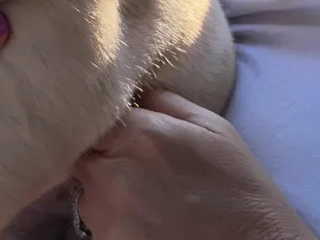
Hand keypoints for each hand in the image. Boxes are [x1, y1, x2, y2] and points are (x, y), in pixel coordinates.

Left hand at [75, 89, 316, 239]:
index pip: (87, 117)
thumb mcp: (213, 128)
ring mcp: (107, 216)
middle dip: (99, 158)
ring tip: (142, 199)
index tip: (111, 129)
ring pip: (87, 194)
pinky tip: (146, 225)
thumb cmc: (238, 189)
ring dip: (104, 193)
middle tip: (129, 167)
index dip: (97, 123)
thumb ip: (165, 102)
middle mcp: (113, 172)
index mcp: (137, 134)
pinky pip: (98, 227)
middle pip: (82, 156)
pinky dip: (116, 225)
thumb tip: (136, 92)